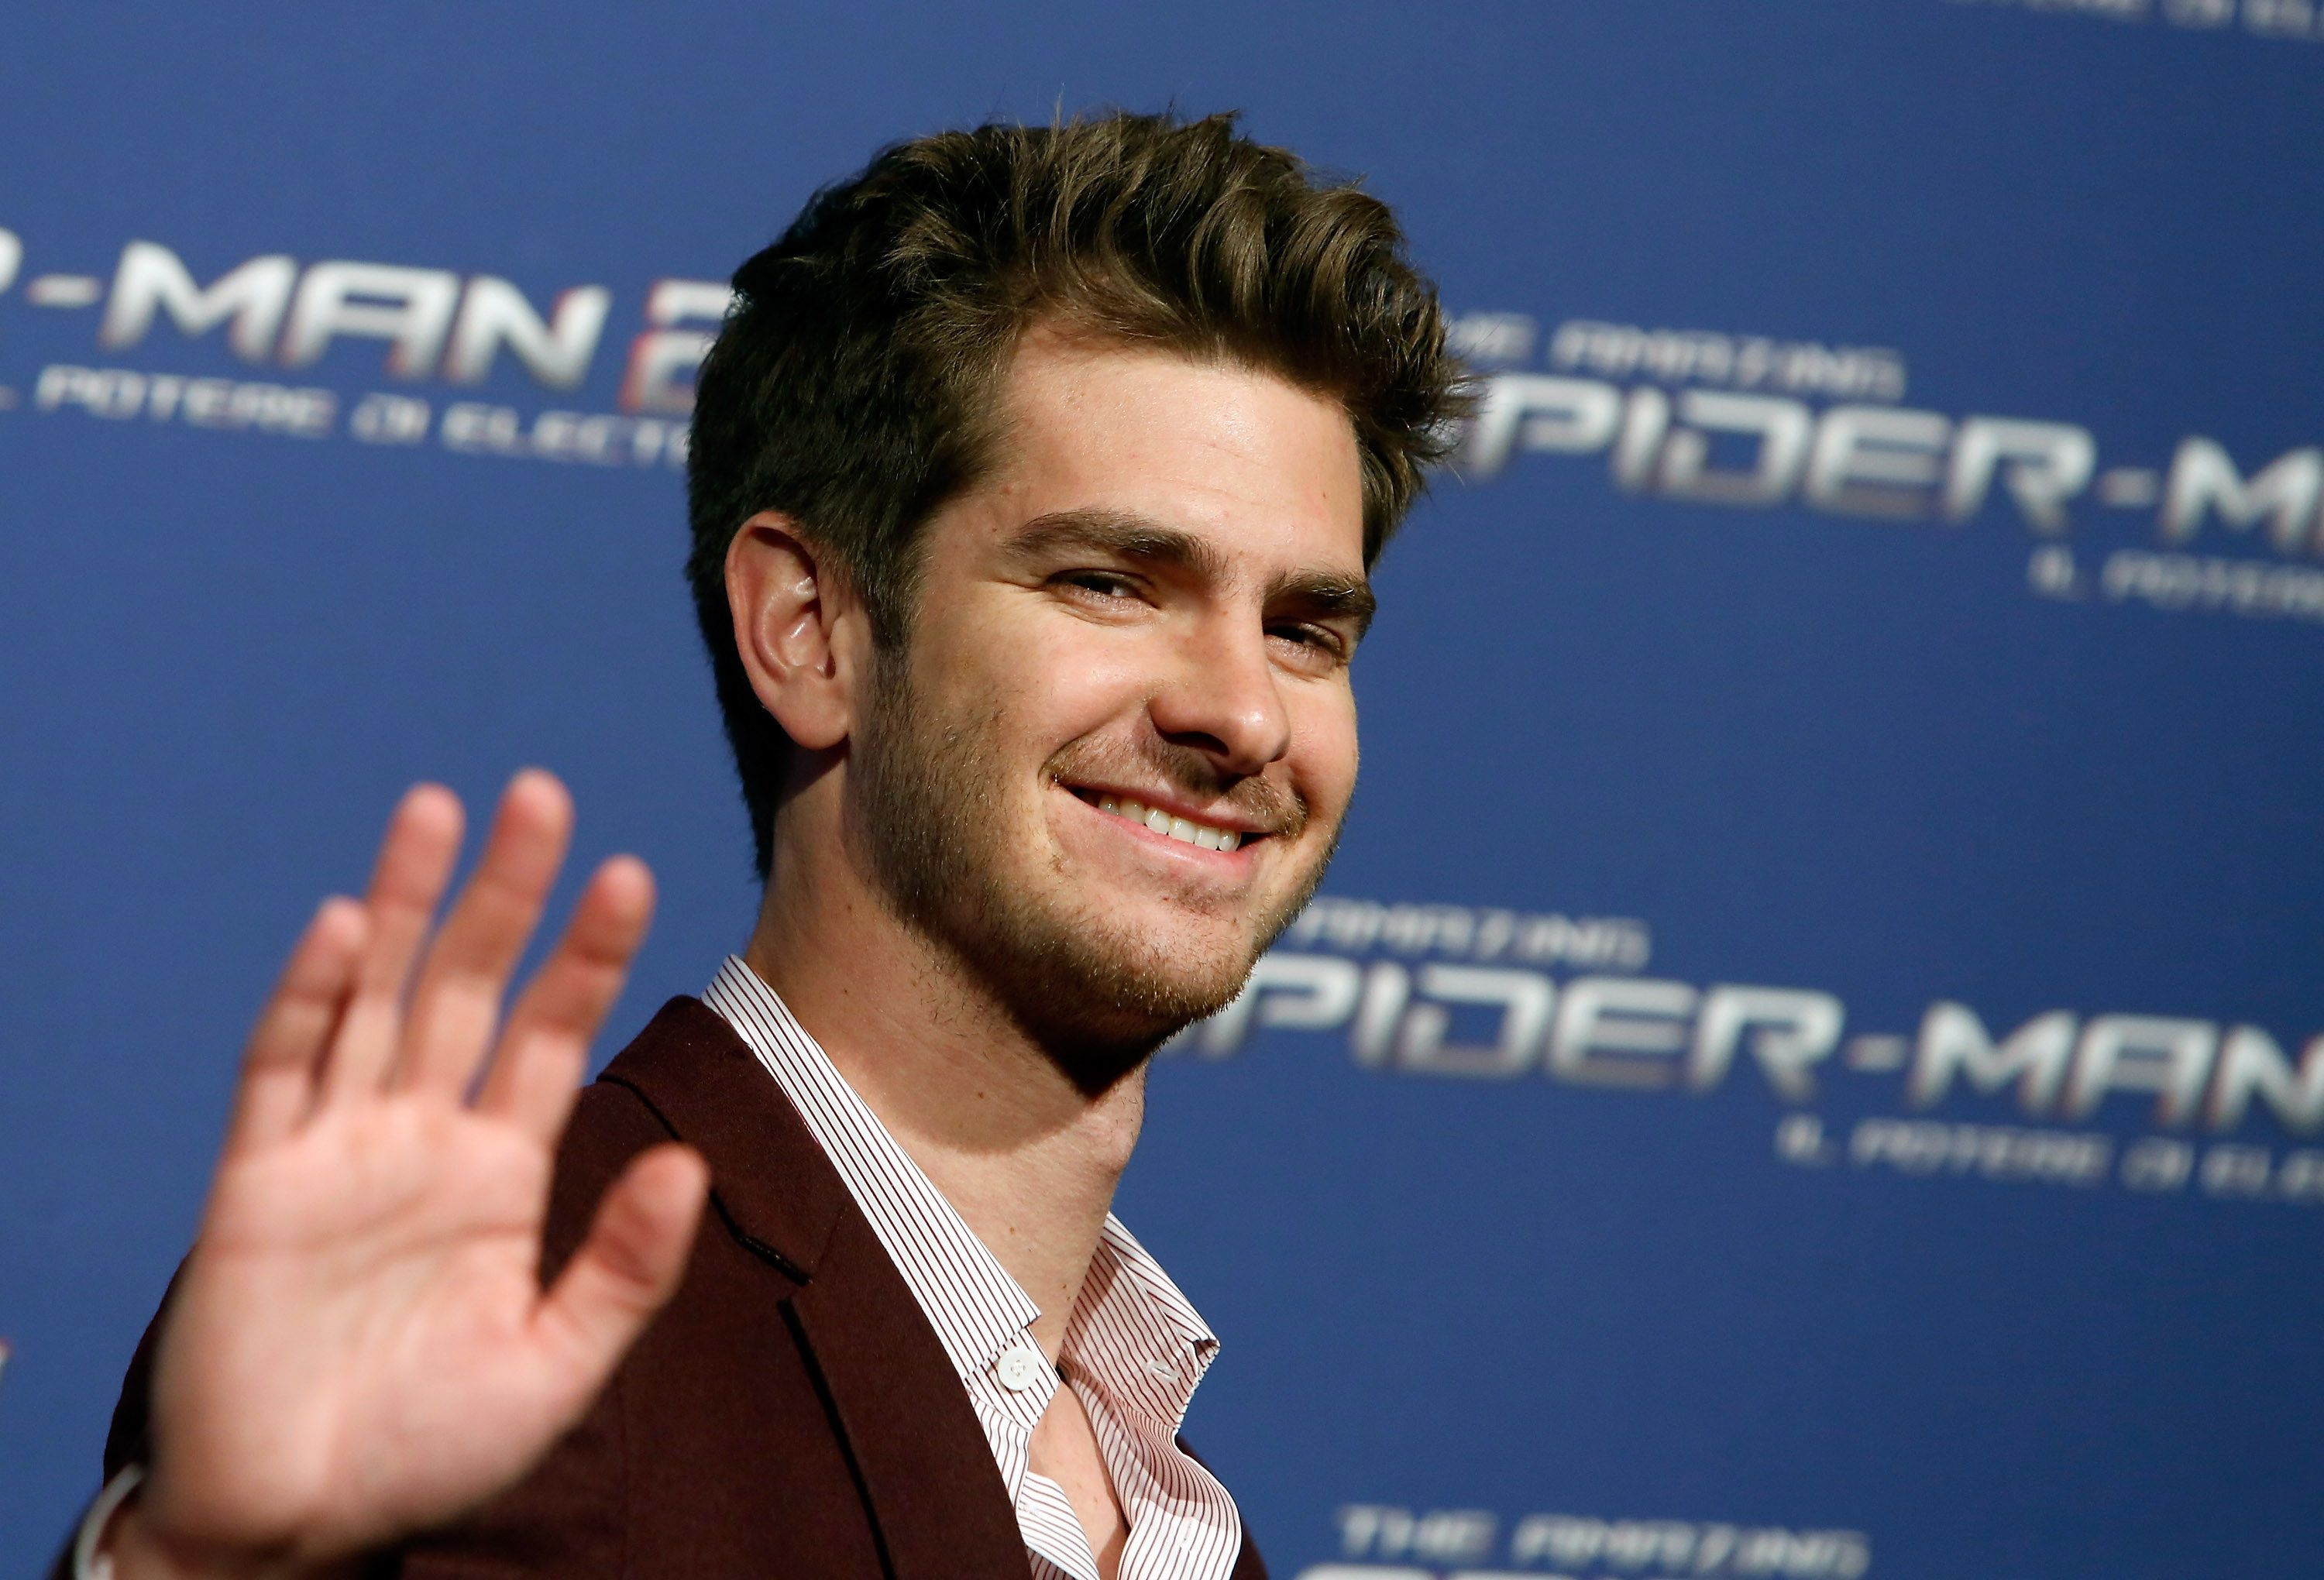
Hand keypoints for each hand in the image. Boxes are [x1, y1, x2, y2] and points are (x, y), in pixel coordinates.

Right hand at [108, 772, 709, 1577]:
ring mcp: (338, 1149)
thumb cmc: (430, 1451)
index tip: (630, 873)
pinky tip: (334, 927)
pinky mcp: (257, 1182)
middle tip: (541, 794)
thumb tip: (693, 1166)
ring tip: (435, 808)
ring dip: (399, 904)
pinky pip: (280, 1074)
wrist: (300, 1521)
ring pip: (374, 999)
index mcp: (500, 1169)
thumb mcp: (554, 1368)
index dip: (587, 955)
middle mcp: (423, 1136)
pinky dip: (306, 1000)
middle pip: (468, 986)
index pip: (552, 1034)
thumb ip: (623, 1269)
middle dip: (504, 893)